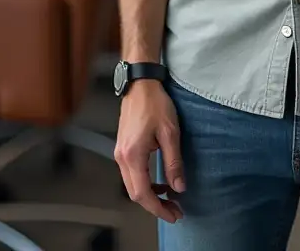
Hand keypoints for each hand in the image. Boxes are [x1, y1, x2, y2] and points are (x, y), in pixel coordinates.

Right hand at [114, 81, 185, 222]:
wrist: (140, 84)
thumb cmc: (155, 103)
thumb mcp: (170, 132)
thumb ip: (174, 162)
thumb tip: (179, 187)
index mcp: (133, 155)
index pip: (143, 193)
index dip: (158, 208)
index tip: (174, 215)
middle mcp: (122, 157)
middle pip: (135, 193)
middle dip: (155, 205)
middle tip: (175, 210)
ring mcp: (120, 153)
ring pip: (133, 185)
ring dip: (150, 195)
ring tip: (170, 198)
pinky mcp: (123, 148)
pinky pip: (132, 174)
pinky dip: (145, 183)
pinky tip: (159, 182)